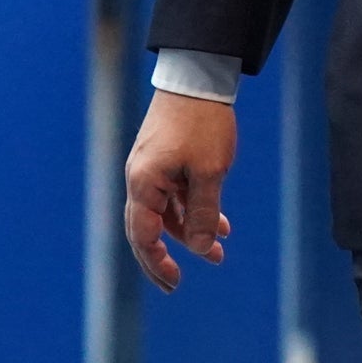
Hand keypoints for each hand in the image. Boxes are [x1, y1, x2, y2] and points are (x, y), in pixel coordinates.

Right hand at [123, 88, 238, 291]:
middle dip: (165, 256)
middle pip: (147, 230)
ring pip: (165, 212)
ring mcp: (151, 170)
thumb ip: (203, 212)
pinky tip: (220, 223)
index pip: (143, 236)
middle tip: (178, 283)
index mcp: (144, 184)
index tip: (174, 283)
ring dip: (188, 232)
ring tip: (217, 250)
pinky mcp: (164, 161)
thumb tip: (199, 248)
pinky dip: (193, 209)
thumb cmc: (203, 123)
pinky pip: (174, 195)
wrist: (199, 79)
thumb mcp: (211, 171)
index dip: (157, 263)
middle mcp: (140, 179)